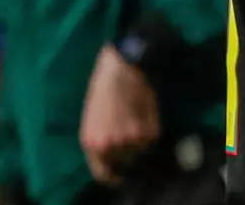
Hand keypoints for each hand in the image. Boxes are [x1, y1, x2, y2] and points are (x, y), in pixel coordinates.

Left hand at [80, 45, 160, 183]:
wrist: (121, 69)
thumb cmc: (103, 91)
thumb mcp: (93, 120)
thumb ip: (100, 141)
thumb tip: (112, 156)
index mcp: (92, 144)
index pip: (103, 173)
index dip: (113, 175)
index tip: (120, 172)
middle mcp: (111, 146)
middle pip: (124, 161)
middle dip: (128, 149)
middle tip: (129, 131)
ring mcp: (131, 140)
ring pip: (140, 149)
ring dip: (141, 137)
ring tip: (136, 117)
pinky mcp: (150, 131)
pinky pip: (152, 137)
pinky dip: (151, 128)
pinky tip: (144, 111)